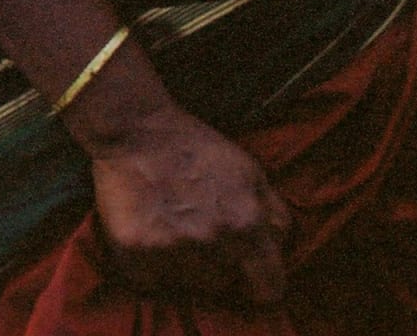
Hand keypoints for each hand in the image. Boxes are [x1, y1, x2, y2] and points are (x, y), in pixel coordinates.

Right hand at [89, 108, 290, 307]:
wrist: (134, 128)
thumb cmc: (195, 148)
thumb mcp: (249, 171)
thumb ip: (274, 214)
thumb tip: (283, 249)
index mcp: (246, 224)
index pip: (268, 288)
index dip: (259, 283)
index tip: (248, 276)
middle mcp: (211, 242)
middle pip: (221, 286)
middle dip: (214, 267)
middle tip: (198, 235)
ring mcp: (170, 249)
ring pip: (185, 284)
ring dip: (181, 266)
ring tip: (171, 231)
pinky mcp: (134, 251)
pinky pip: (149, 280)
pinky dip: (148, 264)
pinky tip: (148, 234)